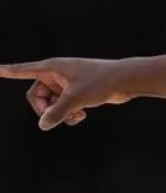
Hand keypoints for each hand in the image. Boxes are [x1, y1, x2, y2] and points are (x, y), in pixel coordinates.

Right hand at [0, 57, 131, 129]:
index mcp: (52, 67)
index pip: (22, 70)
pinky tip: (81, 116)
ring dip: (60, 114)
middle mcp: (56, 74)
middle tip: (57, 117)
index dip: (7, 71)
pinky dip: (69, 114)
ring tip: (76, 116)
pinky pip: (63, 107)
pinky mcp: (76, 92)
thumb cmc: (101, 82)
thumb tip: (43, 125)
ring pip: (51, 105)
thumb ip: (57, 113)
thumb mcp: (75, 99)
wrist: (126, 81)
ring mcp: (66, 84)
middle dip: (45, 110)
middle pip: (36, 97)